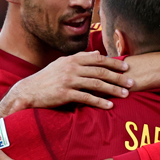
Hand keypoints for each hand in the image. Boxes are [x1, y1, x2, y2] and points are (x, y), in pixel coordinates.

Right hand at [12, 51, 132, 110]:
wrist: (28, 91)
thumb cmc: (47, 78)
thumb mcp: (62, 64)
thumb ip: (80, 59)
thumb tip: (97, 54)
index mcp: (72, 59)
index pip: (98, 59)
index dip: (113, 63)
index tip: (126, 67)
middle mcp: (71, 67)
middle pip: (100, 72)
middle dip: (118, 77)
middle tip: (131, 82)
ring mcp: (68, 80)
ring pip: (96, 84)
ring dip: (113, 89)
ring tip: (125, 94)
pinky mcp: (65, 94)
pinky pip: (86, 98)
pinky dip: (100, 102)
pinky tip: (109, 106)